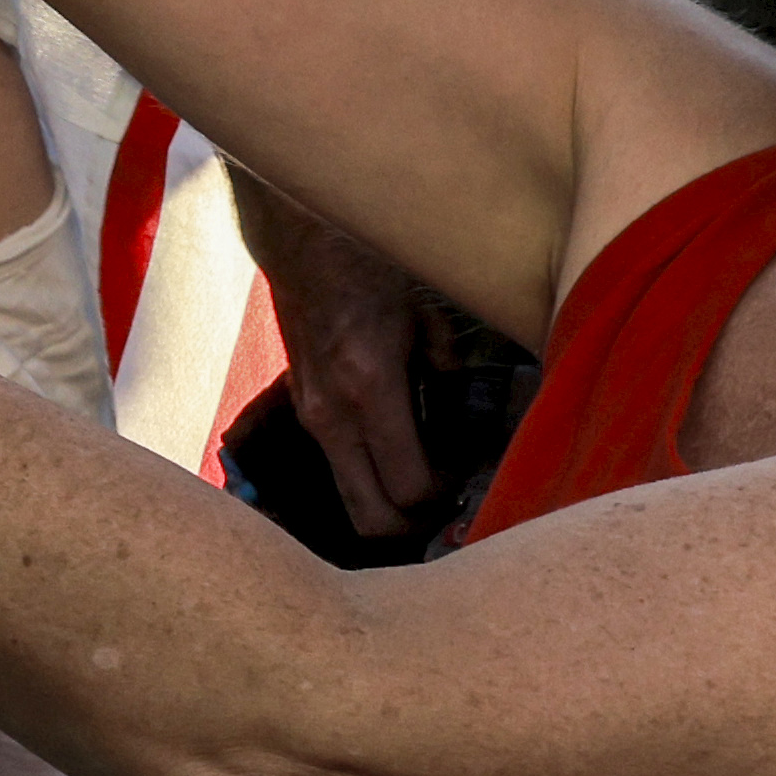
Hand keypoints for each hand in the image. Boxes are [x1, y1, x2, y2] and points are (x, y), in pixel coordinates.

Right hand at [233, 180, 453, 536]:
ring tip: (426, 489)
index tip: (466, 482)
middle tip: (446, 509)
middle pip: (369, 519)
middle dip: (413, 529)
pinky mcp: (304, 413)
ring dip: (389, 509)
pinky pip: (340, 470)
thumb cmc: (370, 271)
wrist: (304, 246)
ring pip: (350, 502)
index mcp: (370, 389)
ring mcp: (312, 419)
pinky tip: (397, 457)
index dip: (444, 499)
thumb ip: (448, 374)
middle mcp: (334, 416)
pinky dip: (370, 479)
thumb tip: (470, 417)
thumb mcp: (426, 317)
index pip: (409, 487)